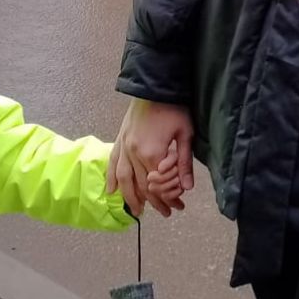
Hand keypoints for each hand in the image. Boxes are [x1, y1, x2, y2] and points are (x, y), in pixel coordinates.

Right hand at [107, 98, 193, 218]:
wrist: (155, 86)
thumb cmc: (174, 108)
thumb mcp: (185, 135)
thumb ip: (184, 163)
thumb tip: (187, 188)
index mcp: (152, 153)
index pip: (158, 185)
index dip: (168, 198)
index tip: (179, 206)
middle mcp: (134, 153)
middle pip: (142, 185)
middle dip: (154, 202)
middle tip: (165, 213)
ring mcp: (124, 146)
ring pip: (124, 178)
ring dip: (130, 196)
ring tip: (137, 210)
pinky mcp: (120, 138)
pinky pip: (112, 162)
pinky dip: (111, 178)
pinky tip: (111, 190)